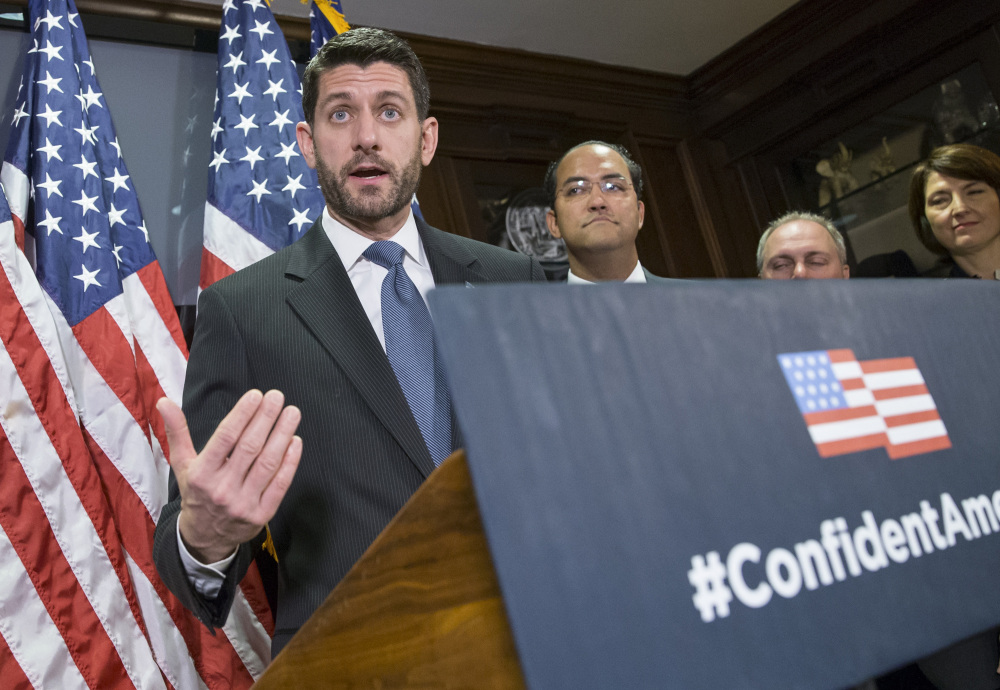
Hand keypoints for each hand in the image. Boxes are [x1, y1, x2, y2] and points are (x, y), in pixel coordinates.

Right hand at [158, 390, 301, 563]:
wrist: (205, 538)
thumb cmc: (196, 493)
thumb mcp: (182, 464)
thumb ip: (177, 432)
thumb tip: (164, 401)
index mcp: (201, 474)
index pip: (225, 438)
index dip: (242, 415)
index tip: (256, 395)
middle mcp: (221, 489)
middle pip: (249, 448)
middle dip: (266, 419)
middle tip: (278, 397)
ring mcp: (243, 503)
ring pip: (267, 464)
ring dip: (282, 435)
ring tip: (292, 412)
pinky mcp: (261, 515)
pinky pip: (279, 485)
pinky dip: (290, 462)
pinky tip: (295, 441)